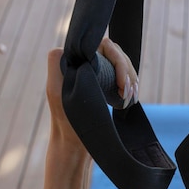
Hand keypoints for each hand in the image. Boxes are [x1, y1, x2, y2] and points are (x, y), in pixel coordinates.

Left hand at [45, 38, 138, 161]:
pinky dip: (130, 84)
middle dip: (127, 72)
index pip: (104, 46)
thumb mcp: (57, 90)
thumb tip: (71, 44)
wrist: (74, 144)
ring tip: (130, 98)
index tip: (120, 85)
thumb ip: (57, 63)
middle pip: (115, 53)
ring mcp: (93, 72)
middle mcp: (82, 62)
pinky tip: (131, 97)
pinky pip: (122, 74)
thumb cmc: (67, 121)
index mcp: (71, 59)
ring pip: (121, 63)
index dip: (118, 62)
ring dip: (131, 79)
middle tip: (127, 95)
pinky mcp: (101, 82)